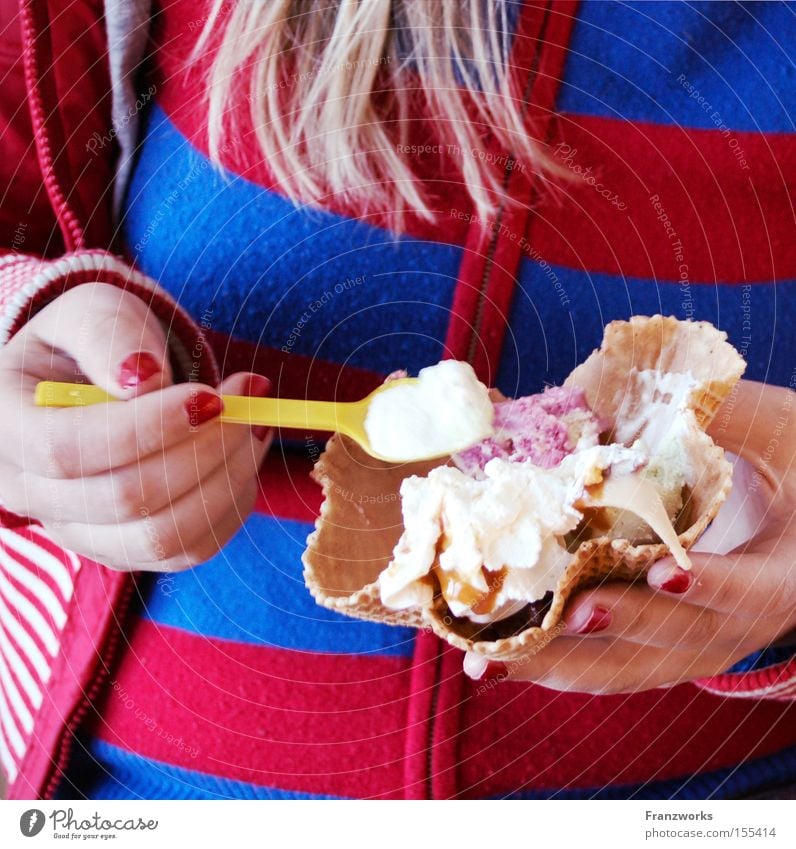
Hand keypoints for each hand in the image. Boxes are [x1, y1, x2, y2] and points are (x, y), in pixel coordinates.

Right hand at [0, 282, 270, 570]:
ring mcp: (83, 534)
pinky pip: (195, 547)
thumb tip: (143, 378)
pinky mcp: (132, 551)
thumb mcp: (92, 312)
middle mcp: (34, 497)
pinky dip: (234, 501)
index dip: (148, 428)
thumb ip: (110, 335)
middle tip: (249, 396)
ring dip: (229, 478)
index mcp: (7, 431)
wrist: (97, 384)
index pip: (68, 450)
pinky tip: (244, 451)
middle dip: (205, 448)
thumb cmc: (92, 344)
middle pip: (125, 501)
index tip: (211, 395)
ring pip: (165, 537)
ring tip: (254, 420)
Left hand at [464, 380, 795, 692]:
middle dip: (618, 626)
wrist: (792, 535)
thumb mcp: (776, 434)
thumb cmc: (790, 469)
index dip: (712, 584)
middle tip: (564, 615)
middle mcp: (736, 626)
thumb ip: (718, 417)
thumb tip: (620, 389)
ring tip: (493, 662)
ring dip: (561, 665)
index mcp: (781, 577)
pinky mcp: (659, 649)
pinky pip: (608, 666)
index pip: (754, 589)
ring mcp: (692, 645)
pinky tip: (500, 654)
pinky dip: (556, 661)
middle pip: (676, 642)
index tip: (665, 570)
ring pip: (628, 669)